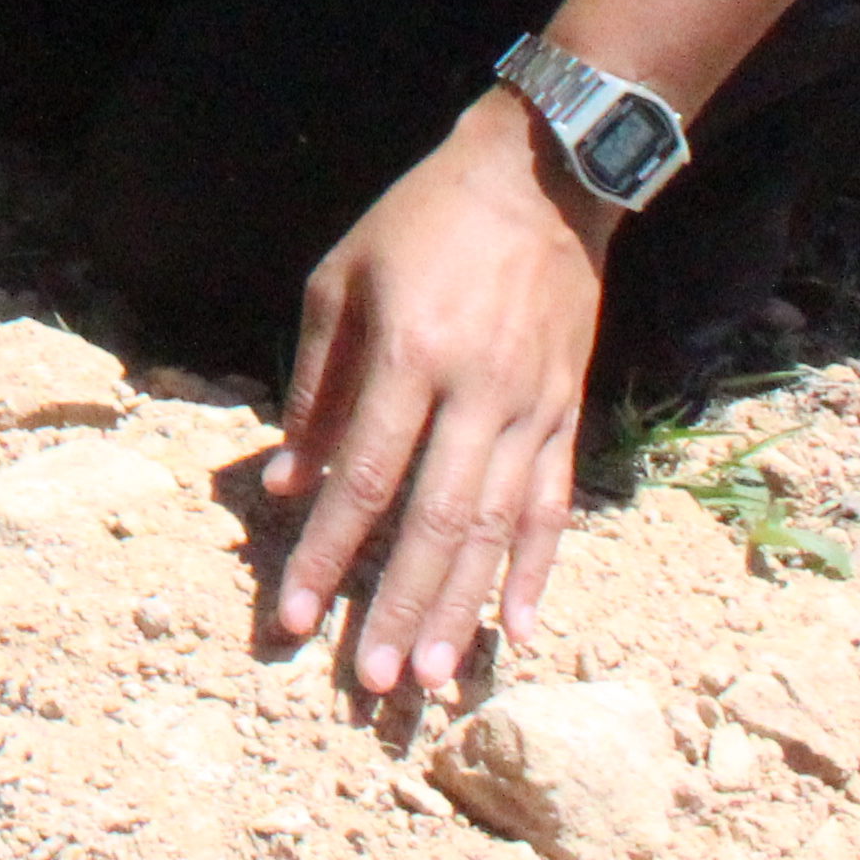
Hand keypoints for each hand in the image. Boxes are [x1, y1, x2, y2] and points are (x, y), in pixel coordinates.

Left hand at [263, 90, 616, 692]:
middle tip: (371, 681)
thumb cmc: (419, 222)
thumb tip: (293, 484)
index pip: (362, 478)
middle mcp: (475, 391)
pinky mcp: (566, 411)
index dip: (327, 553)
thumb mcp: (338, 281)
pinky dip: (537, 570)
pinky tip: (522, 628)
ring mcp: (530, 406)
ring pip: (494, 527)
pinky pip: (552, 504)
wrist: (538, 178)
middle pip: (434, 521)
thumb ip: (313, 385)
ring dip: (463, 608)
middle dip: (397, 606)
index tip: (294, 614)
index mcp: (408, 354)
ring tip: (433, 676)